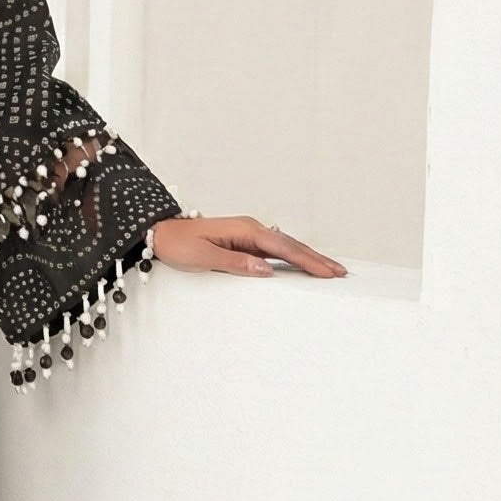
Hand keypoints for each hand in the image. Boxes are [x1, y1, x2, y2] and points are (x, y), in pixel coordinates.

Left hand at [151, 214, 345, 277]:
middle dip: (316, 258)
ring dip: (307, 258)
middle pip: (290, 245)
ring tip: (329, 270)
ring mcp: (248, 235)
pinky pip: (274, 250)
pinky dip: (292, 258)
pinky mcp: (244, 242)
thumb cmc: (178, 244)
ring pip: (285, 247)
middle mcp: (250, 228)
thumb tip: (266, 269)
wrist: (161, 233)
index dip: (307, 260)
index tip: (327, 271)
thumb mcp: (203, 258)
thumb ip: (235, 263)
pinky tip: (302, 266)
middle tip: (340, 272)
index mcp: (244, 230)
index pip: (283, 247)